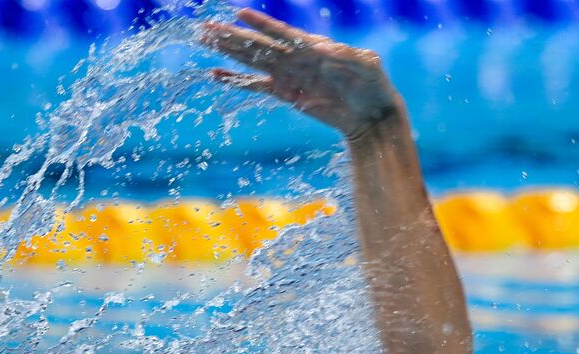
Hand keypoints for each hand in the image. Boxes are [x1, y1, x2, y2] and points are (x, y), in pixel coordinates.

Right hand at [200, 9, 403, 141]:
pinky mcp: (287, 94)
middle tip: (204, 27)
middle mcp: (296, 57)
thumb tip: (325, 51)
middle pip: (258, 44)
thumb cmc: (373, 84)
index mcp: (312, 46)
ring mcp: (289, 75)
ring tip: (204, 40)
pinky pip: (256, 86)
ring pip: (252, 60)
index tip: (238, 14)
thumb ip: (348, 56)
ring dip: (228, 51)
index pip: (281, 32)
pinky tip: (216, 74)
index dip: (260, 23)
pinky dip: (237, 80)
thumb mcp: (369, 66)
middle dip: (231, 36)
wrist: (372, 114)